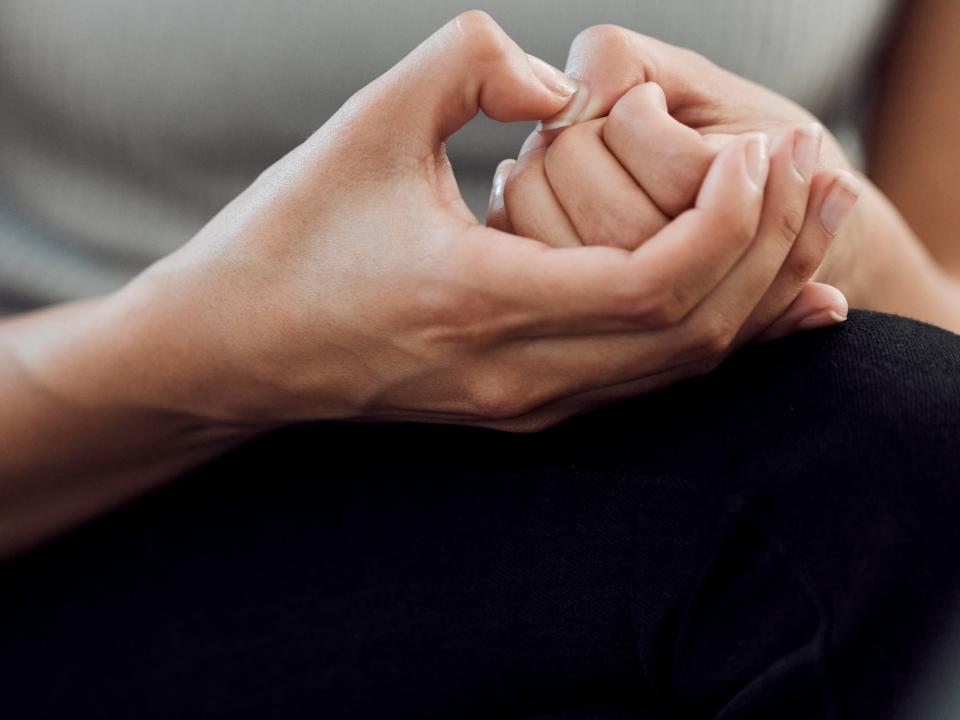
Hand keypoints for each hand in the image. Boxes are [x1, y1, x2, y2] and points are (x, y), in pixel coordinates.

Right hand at [70, 12, 821, 432]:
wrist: (233, 350)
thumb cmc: (288, 237)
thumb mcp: (368, 123)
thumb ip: (471, 63)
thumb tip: (565, 86)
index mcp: (480, 302)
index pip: (657, 282)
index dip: (731, 217)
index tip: (760, 151)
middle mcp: (517, 376)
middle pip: (692, 333)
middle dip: (772, 252)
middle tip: (819, 173)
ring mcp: (524, 405)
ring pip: (678, 368)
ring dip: (754, 295)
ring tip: (812, 225)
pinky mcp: (522, 411)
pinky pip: (645, 382)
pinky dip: (712, 336)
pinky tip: (764, 304)